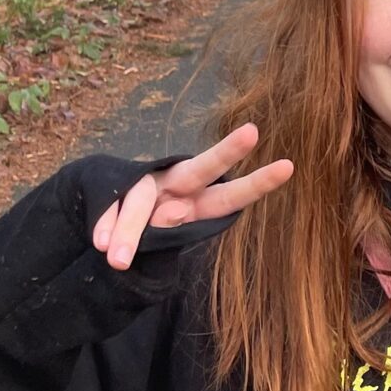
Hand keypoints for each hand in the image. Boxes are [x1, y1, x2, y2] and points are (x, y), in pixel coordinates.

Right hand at [91, 123, 293, 270]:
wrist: (104, 225)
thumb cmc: (146, 235)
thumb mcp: (163, 242)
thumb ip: (169, 233)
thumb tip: (169, 215)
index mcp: (196, 203)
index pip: (230, 196)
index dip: (257, 184)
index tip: (288, 167)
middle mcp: (177, 185)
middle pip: (203, 168)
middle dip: (227, 152)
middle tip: (253, 133)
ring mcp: (148, 183)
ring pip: (140, 197)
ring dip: (129, 230)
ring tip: (117, 257)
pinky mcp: (117, 184)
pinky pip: (110, 208)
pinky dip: (107, 225)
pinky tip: (102, 243)